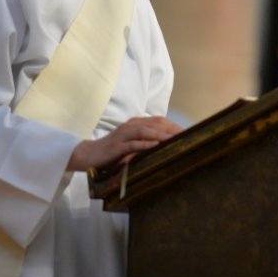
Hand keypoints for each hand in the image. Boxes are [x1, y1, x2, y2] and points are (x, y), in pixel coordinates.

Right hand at [67, 116, 182, 172]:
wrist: (88, 155)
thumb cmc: (112, 152)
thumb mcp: (132, 145)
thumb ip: (146, 143)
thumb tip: (166, 147)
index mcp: (135, 124)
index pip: (158, 121)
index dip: (173, 125)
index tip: (188, 132)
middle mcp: (130, 126)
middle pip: (154, 123)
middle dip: (171, 129)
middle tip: (187, 136)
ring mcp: (122, 135)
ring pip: (144, 131)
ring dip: (160, 134)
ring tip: (174, 139)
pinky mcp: (116, 146)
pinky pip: (132, 144)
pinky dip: (144, 144)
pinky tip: (155, 145)